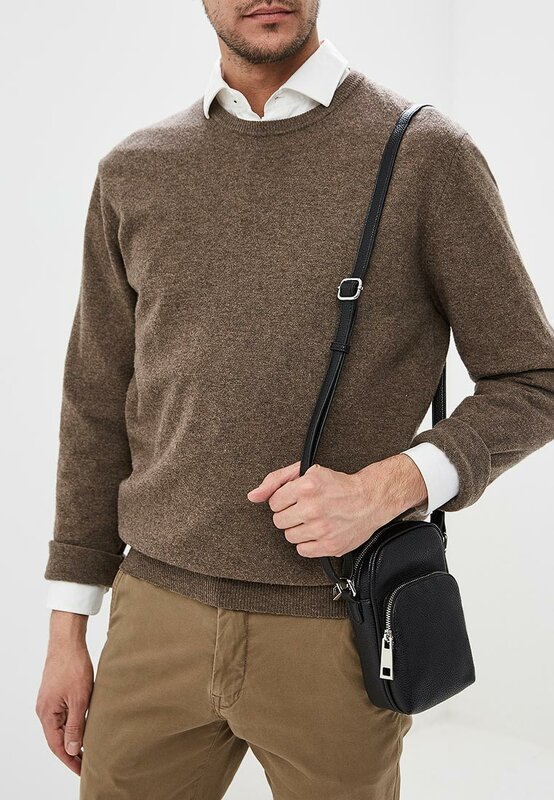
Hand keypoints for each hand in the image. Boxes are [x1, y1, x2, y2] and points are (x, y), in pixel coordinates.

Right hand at [36, 611, 93, 775]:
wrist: (67, 641)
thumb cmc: (73, 667)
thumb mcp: (79, 699)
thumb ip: (76, 726)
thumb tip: (73, 750)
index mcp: (47, 714)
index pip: (57, 746)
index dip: (70, 760)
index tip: (83, 770)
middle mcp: (44, 710)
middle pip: (58, 739)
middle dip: (72, 752)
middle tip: (89, 763)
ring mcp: (49, 702)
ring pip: (61, 727)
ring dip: (74, 738)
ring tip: (90, 748)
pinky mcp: (55, 693)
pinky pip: (63, 715)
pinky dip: (73, 724)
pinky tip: (85, 726)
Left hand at [246, 454, 427, 557]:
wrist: (368, 499)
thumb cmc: (337, 485)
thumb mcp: (306, 471)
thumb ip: (276, 480)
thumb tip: (253, 496)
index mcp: (306, 486)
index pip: (274, 502)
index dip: (284, 500)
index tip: (297, 498)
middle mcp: (312, 508)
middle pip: (279, 521)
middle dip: (290, 514)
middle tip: (305, 509)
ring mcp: (321, 529)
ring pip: (289, 536)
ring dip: (299, 529)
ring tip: (314, 520)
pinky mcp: (329, 545)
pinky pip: (302, 550)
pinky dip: (308, 542)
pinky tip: (319, 531)